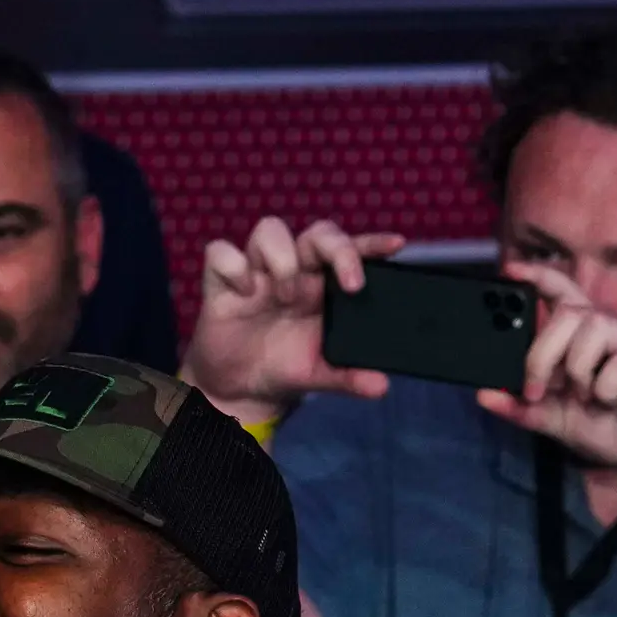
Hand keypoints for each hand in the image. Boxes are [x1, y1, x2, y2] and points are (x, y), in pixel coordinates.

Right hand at [182, 217, 399, 417]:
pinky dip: (233, 267)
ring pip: (270, 228)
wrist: (240, 388)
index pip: (350, 251)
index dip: (372, 244)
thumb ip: (349, 376)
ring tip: (286, 297)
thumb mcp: (319, 375)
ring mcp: (257, 272)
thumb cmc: (285, 366)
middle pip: (318, 232)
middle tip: (349, 286)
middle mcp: (294, 270)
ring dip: (283, 258)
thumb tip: (381, 385)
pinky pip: (219, 252)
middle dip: (337, 248)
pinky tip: (243, 293)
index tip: (397, 245)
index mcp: (323, 285)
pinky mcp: (221, 283)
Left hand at [480, 263, 616, 488]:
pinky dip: (605, 388)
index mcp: (589, 337)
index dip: (539, 275)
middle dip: (542, 353)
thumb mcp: (557, 420)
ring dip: (576, 369)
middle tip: (537, 390)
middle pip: (570, 313)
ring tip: (583, 398)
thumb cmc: (613, 429)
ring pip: (595, 329)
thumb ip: (524, 407)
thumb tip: (483, 395)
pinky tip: (610, 403)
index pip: (564, 292)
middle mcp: (614, 332)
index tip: (510, 269)